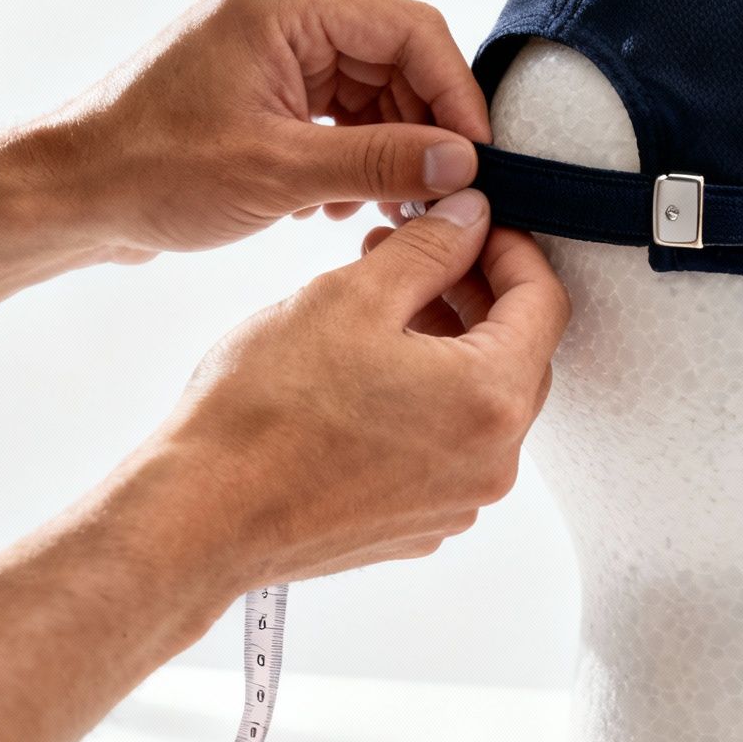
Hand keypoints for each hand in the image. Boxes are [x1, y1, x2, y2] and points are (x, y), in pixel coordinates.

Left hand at [35, 0, 487, 258]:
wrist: (68, 196)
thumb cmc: (150, 171)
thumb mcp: (281, 172)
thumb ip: (383, 162)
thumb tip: (465, 166)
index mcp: (286, 0)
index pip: (412, 31)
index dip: (456, 96)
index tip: (478, 160)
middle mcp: (284, 7)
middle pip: (399, 59)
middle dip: (423, 130)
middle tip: (439, 195)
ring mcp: (274, 43)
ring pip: (374, 89)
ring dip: (389, 150)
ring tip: (384, 208)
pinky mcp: (265, 80)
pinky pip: (341, 108)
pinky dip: (354, 154)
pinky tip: (340, 204)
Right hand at [116, 189, 568, 587]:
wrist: (199, 518)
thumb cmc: (265, 410)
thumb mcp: (353, 295)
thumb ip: (429, 248)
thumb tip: (471, 217)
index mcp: (491, 398)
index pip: (544, 302)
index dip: (511, 249)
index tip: (473, 224)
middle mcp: (493, 460)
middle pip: (518, 354)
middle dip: (474, 293)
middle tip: (417, 252)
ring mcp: (458, 500)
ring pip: (478, 401)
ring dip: (445, 344)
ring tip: (378, 304)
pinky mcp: (419, 523)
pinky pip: (446, 447)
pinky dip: (425, 401)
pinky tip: (366, 372)